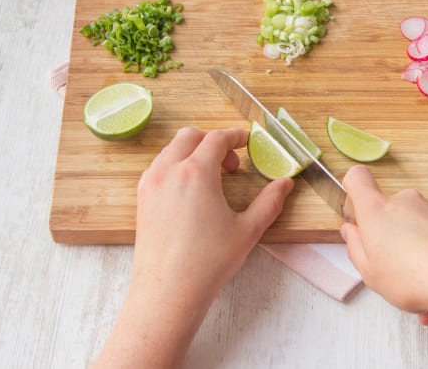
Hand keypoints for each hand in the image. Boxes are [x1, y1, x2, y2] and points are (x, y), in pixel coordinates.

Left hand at [93, 127, 293, 367]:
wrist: (167, 292)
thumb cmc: (208, 262)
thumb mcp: (248, 230)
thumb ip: (269, 202)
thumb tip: (285, 184)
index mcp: (196, 172)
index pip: (217, 139)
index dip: (235, 136)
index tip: (246, 140)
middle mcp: (169, 171)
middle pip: (190, 136)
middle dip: (213, 141)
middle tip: (231, 163)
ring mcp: (151, 184)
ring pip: (171, 150)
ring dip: (193, 152)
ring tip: (212, 178)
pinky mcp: (142, 199)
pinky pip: (158, 167)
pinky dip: (176, 166)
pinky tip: (190, 191)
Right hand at [339, 165, 427, 326]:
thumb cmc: (415, 276)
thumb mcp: (370, 272)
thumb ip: (356, 247)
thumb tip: (352, 232)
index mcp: (376, 210)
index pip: (357, 178)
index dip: (353, 190)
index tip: (356, 212)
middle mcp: (404, 202)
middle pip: (387, 212)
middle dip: (388, 238)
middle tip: (392, 269)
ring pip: (413, 229)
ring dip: (414, 255)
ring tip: (420, 290)